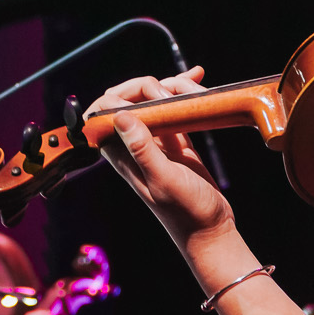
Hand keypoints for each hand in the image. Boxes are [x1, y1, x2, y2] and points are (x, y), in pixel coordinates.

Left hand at [86, 69, 234, 255]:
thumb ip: (143, 149)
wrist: (210, 230)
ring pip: (152, 101)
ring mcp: (156, 142)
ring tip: (195, 86)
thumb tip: (121, 115)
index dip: (117, 96)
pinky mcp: (177, 141)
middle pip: (127, 100)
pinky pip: (174, 110)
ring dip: (170, 87)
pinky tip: (198, 85)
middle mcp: (134, 145)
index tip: (147, 94)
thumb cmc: (186, 212)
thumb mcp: (164, 180)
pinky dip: (183, 94)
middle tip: (173, 91)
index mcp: (122, 155)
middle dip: (147, 86)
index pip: (103, 113)